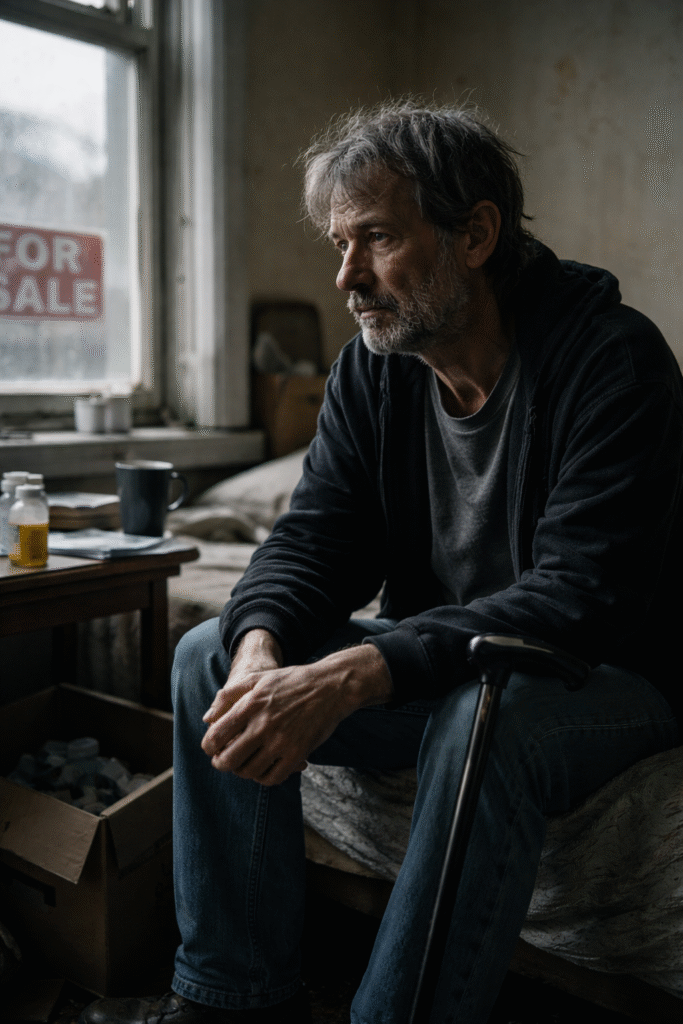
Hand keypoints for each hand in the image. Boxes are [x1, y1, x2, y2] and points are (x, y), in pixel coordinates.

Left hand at [201, 636, 391, 785]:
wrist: (330, 687)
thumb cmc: (291, 682)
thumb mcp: (258, 678)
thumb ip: (229, 695)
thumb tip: (207, 718)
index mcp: (251, 704)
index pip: (216, 735)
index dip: (208, 746)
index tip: (212, 748)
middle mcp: (264, 724)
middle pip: (229, 759)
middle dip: (221, 763)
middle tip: (224, 761)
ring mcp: (281, 741)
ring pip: (249, 772)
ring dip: (241, 771)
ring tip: (243, 764)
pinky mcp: (298, 754)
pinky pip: (272, 778)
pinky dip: (263, 778)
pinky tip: (263, 769)